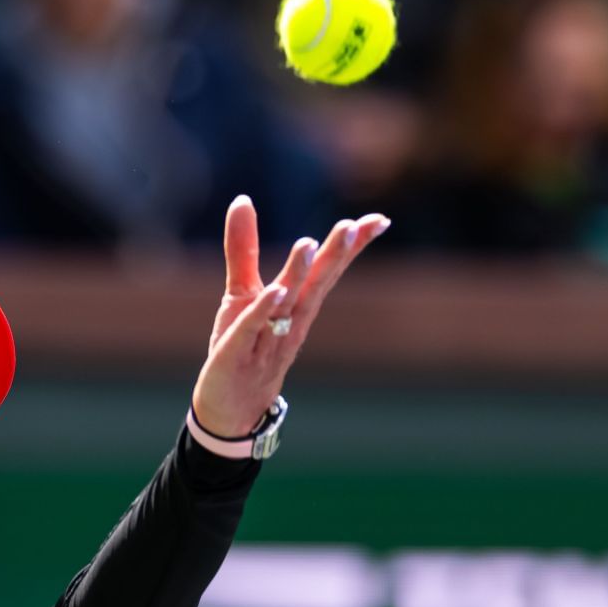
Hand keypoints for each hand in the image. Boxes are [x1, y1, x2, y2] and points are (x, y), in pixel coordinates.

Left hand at [191, 196, 387, 436]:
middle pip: (317, 285)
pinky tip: (276, 291)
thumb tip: (242, 199)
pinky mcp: (238, 353)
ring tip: (309, 244)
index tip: (378, 220)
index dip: (352, 248)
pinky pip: (253, 329)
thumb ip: (245, 248)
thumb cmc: (243, 347)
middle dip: (335, 257)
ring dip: (300, 276)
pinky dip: (265, 311)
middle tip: (353, 226)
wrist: (229, 407)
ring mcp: (267, 338)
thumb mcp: (242, 292)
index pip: (327, 272)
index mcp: (297, 305)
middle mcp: (290, 321)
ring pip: (288, 304)